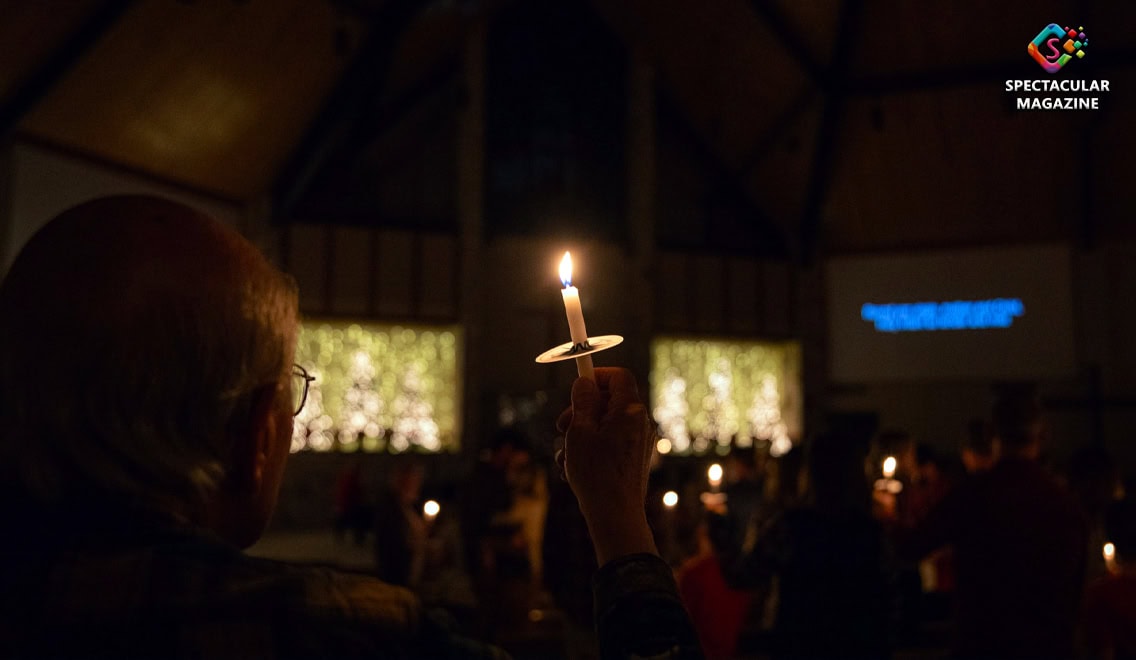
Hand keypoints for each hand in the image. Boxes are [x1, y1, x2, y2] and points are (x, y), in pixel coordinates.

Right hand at [557, 367, 657, 564]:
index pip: (618, 377)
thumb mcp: (580, 431)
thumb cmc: (596, 473)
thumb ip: (582, 402)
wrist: (616, 516)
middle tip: (561, 426)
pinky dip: (591, 449)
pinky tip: (574, 469)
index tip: (576, 387)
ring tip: (565, 456)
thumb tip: (585, 383)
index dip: (596, 376)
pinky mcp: (634, 459)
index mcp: (630, 411)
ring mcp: (639, 442)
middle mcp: (640, 423)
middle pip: (609, 401)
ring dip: (581, 434)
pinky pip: (610, 443)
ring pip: (605, 425)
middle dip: (581, 410)